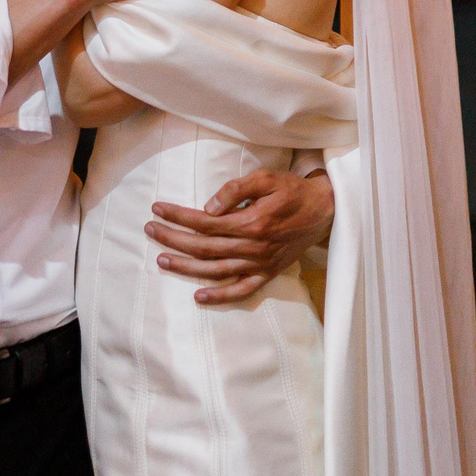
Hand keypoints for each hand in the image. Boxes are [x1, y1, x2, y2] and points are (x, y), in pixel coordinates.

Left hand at [147, 168, 335, 303]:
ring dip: (186, 267)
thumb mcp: (265, 178)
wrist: (324, 210)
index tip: (157, 208)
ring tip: (162, 260)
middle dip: (172, 239)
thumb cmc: (292, 190)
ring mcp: (260, 264)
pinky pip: (241, 291)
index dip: (177, 216)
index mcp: (251, 222)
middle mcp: (253, 247)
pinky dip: (219, 296)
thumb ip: (236, 190)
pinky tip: (199, 296)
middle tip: (150, 230)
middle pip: (203, 247)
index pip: (203, 222)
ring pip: (215, 270)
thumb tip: (207, 207)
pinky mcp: (267, 274)